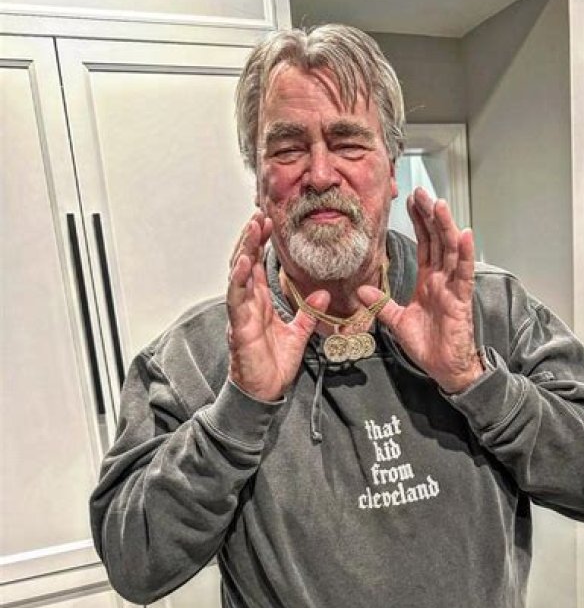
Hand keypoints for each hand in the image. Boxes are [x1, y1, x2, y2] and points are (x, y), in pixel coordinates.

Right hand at [226, 211, 328, 401]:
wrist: (265, 392)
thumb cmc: (274, 366)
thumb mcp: (298, 334)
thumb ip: (308, 313)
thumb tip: (323, 293)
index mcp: (260, 303)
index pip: (258, 266)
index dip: (261, 244)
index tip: (268, 223)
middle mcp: (248, 304)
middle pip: (245, 263)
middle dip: (251, 238)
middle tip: (259, 215)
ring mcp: (241, 314)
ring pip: (237, 275)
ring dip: (244, 250)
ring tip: (252, 228)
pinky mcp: (238, 327)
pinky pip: (236, 299)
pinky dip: (238, 279)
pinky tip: (243, 262)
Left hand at [357, 188, 482, 393]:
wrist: (445, 369)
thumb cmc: (428, 345)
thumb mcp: (397, 322)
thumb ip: (382, 304)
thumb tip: (361, 289)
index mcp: (428, 281)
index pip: (425, 245)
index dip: (419, 222)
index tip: (411, 201)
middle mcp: (442, 280)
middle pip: (438, 241)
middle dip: (430, 216)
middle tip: (421, 191)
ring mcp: (453, 288)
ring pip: (451, 251)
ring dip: (445, 226)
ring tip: (439, 203)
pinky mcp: (461, 301)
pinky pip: (464, 274)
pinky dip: (465, 254)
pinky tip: (465, 233)